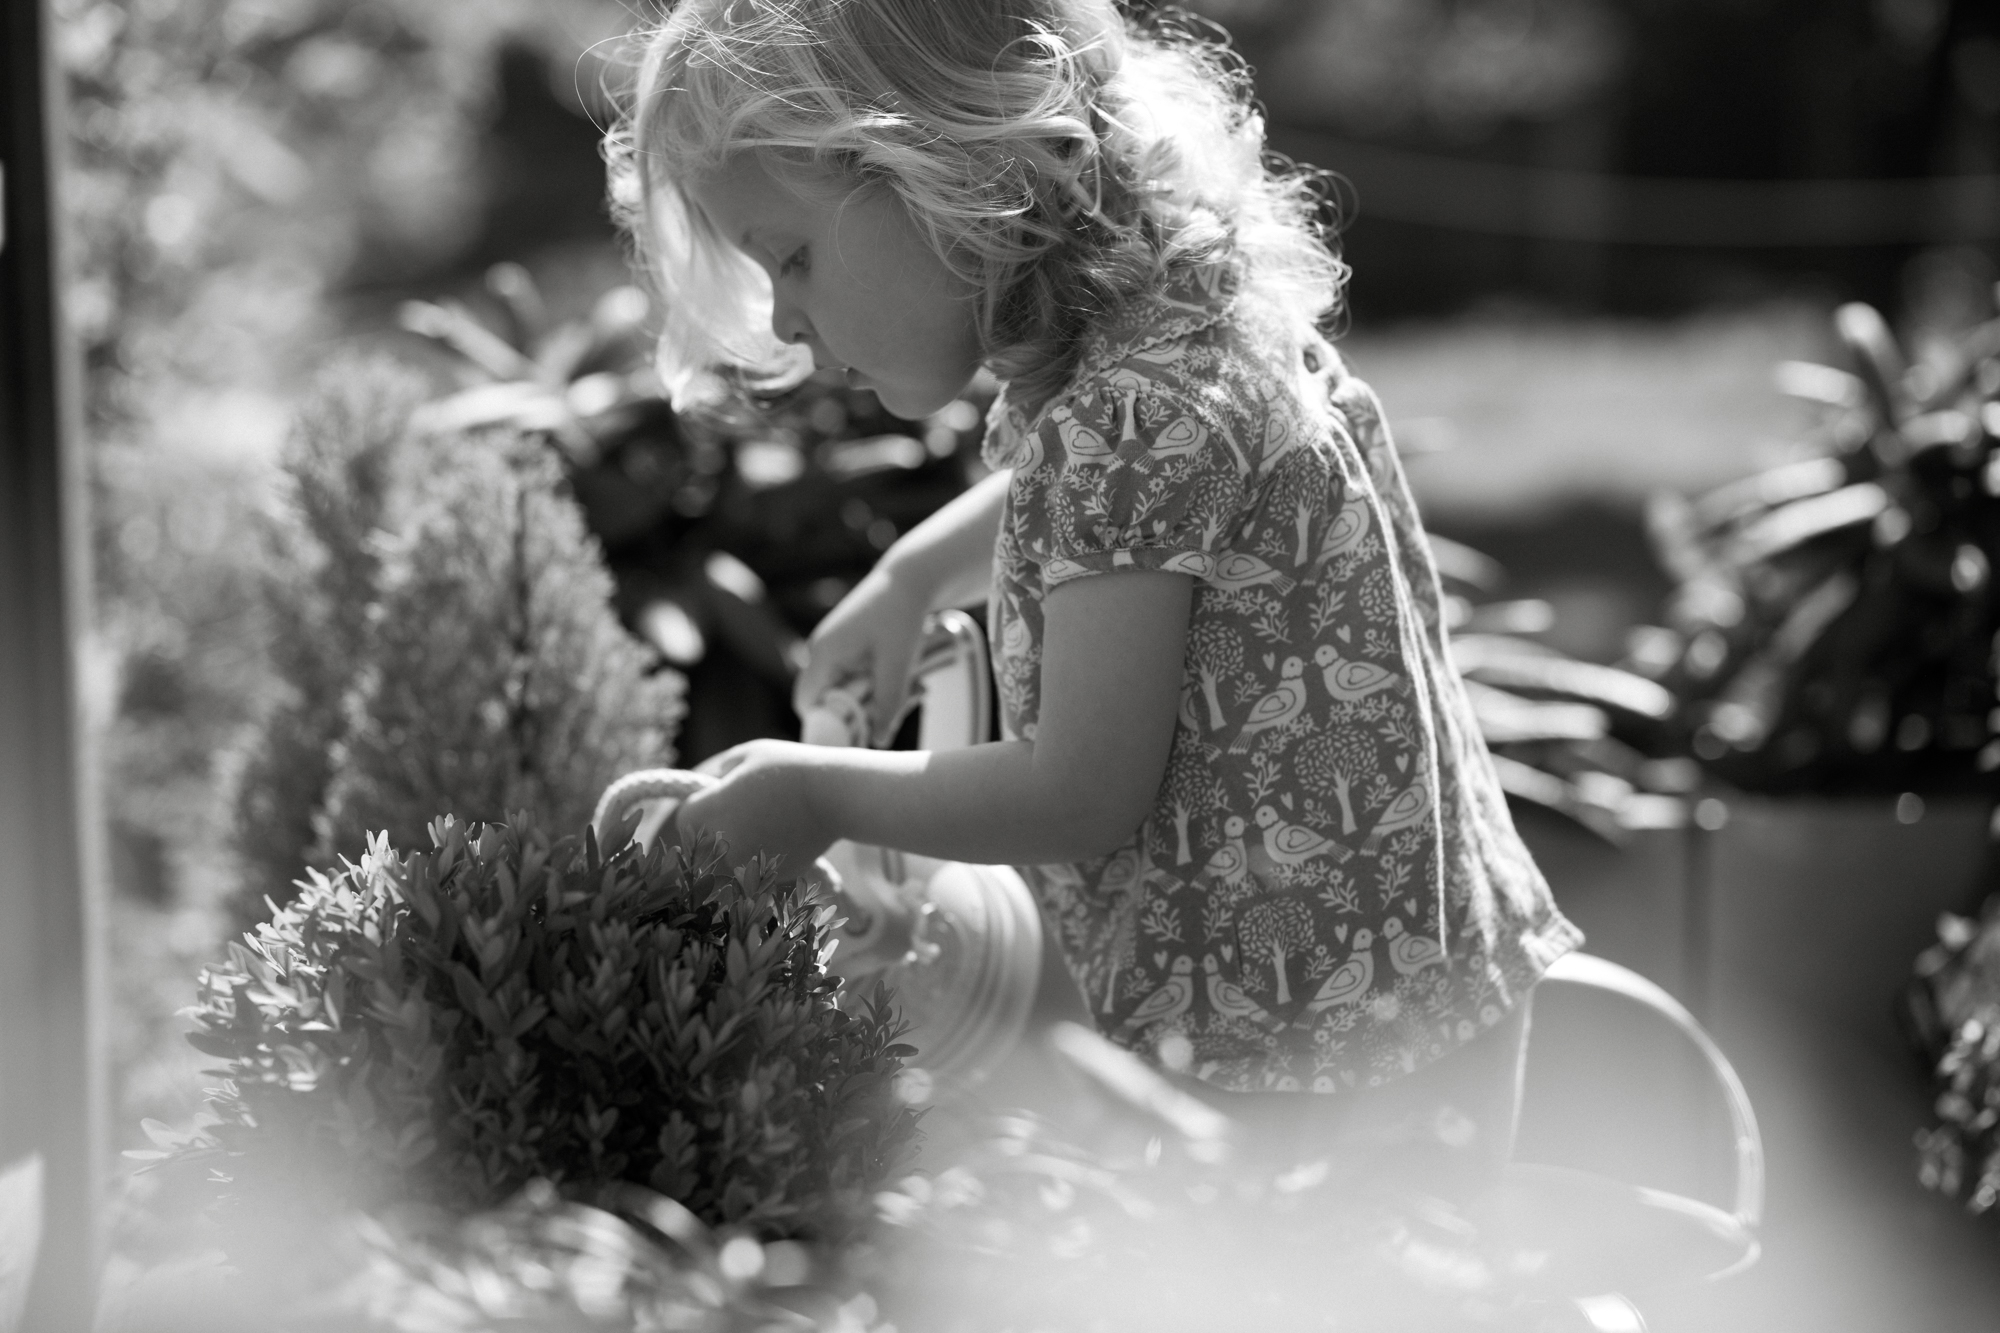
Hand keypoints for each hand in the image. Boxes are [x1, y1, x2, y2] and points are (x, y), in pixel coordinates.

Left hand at [673, 739, 835, 881]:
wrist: (834, 796)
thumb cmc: (790, 767)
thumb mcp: (748, 754)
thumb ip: (722, 771)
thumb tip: (714, 785)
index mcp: (714, 811)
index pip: (686, 819)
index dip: (698, 807)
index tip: (717, 798)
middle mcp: (725, 843)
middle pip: (706, 843)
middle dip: (717, 828)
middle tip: (745, 808)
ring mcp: (749, 863)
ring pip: (732, 857)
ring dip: (740, 843)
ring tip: (769, 818)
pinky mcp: (773, 875)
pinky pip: (759, 865)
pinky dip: (766, 853)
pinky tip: (787, 832)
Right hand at [792, 565, 930, 743]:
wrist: (912, 578)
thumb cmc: (902, 616)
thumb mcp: (898, 665)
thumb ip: (888, 705)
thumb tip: (877, 742)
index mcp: (823, 655)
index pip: (806, 705)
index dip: (827, 725)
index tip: (861, 733)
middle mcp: (821, 652)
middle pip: (826, 701)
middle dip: (859, 713)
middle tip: (896, 710)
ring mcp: (834, 648)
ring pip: (846, 691)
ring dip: (875, 698)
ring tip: (914, 687)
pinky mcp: (850, 647)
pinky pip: (857, 678)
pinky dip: (880, 684)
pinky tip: (911, 677)